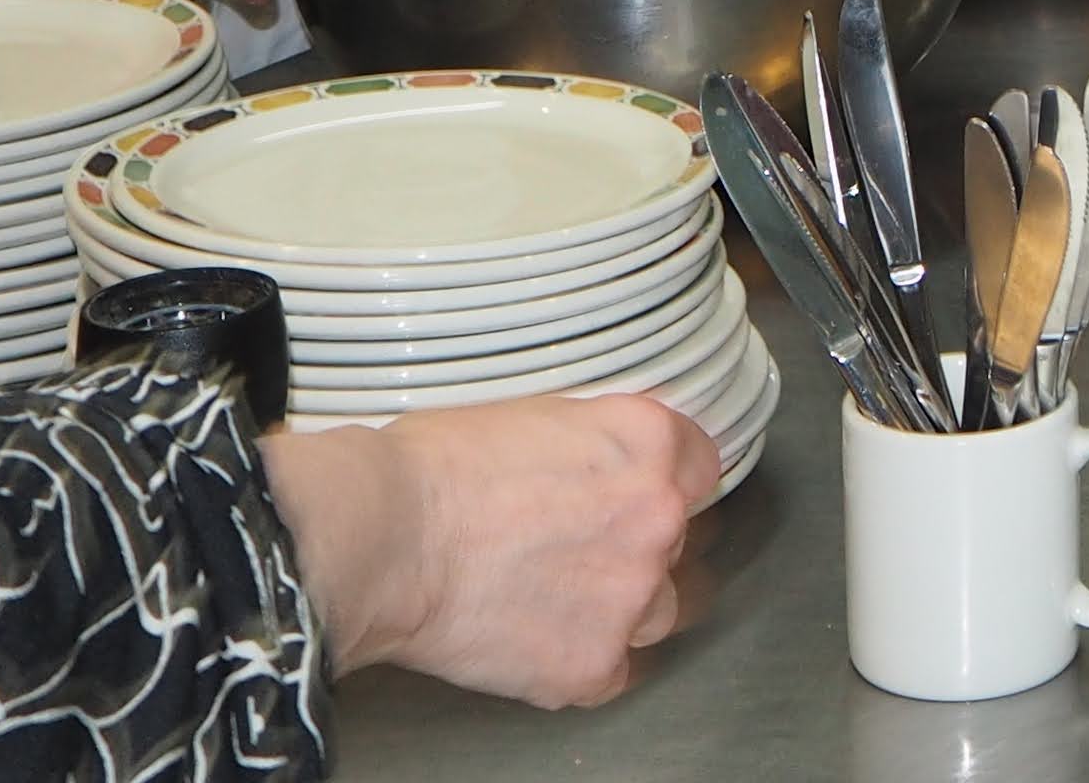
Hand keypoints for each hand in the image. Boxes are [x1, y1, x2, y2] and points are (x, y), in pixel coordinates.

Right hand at [263, 390, 712, 707]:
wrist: (388, 538)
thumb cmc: (435, 471)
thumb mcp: (536, 417)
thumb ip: (597, 444)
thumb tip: (605, 468)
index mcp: (647, 444)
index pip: (701, 468)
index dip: (664, 483)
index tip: (643, 497)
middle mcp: (656, 520)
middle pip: (680, 542)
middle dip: (637, 546)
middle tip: (577, 549)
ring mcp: (630, 599)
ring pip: (658, 612)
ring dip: (619, 606)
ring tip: (554, 596)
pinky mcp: (592, 666)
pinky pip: (612, 671)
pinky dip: (580, 659)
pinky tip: (535, 634)